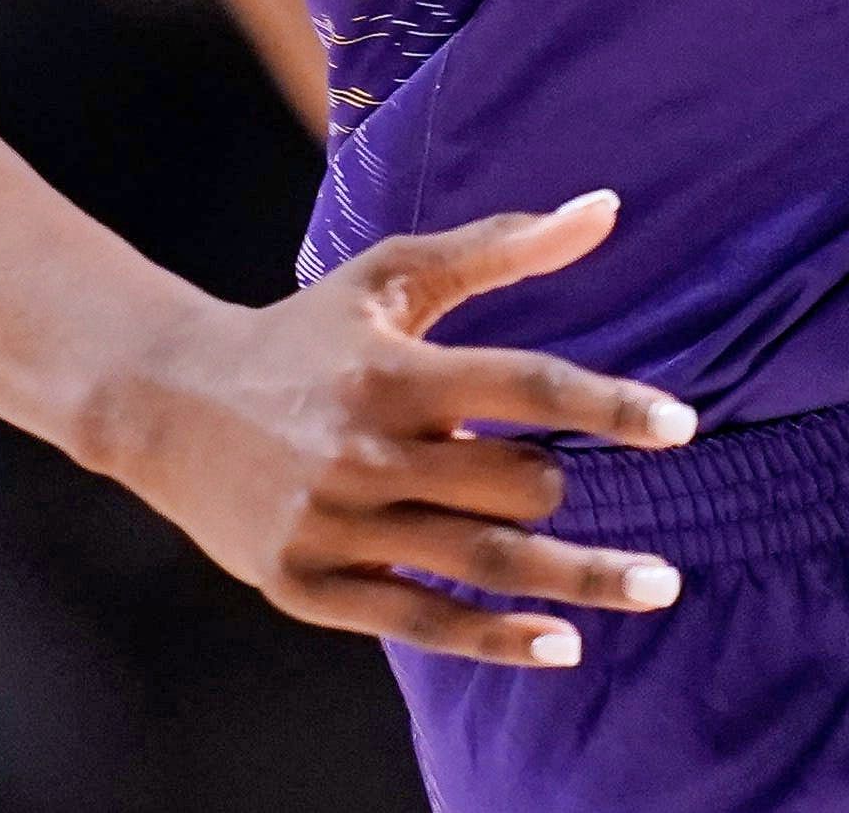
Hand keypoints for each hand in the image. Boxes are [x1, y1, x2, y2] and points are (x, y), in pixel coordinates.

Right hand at [82, 188, 695, 667]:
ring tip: (657, 586)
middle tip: (563, 482)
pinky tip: (562, 642)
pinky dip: (495, 638)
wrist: (166, 401)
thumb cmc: (304, 333)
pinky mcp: (309, 585)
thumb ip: (500, 246)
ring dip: (579, 579)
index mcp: (392, 370)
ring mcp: (336, 524)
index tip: (683, 428)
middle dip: (557, 485)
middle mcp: (365, 451)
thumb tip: (605, 206)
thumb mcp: (389, 279)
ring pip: (482, 561)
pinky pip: (421, 621)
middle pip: (512, 483)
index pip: (526, 388)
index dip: (610, 407)